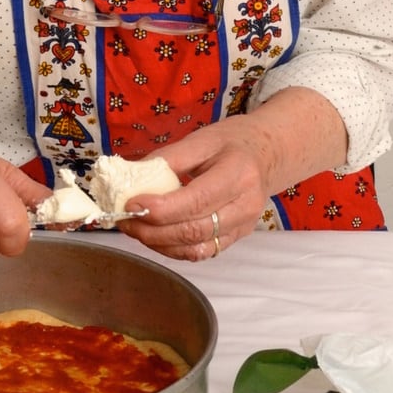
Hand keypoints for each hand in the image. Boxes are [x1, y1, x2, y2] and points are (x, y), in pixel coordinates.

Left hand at [121, 116, 275, 262]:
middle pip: (194, 230)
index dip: (160, 208)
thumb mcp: (202, 139)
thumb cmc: (233, 142)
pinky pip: (202, 252)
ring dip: (159, 243)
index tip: (130, 204)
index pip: (196, 201)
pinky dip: (173, 248)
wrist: (269, 154)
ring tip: (134, 229)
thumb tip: (130, 177)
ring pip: (196, 248)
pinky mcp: (236, 238)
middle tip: (124, 220)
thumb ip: (167, 159)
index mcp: (238, 174)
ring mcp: (244, 226)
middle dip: (152, 230)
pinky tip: (155, 236)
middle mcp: (245, 205)